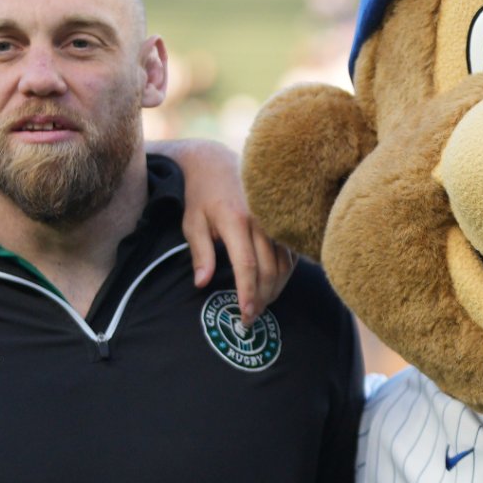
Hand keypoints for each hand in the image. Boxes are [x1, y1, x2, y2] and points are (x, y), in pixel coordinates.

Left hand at [167, 140, 293, 311]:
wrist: (218, 164)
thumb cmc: (202, 197)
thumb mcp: (192, 223)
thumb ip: (200, 254)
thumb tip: (202, 284)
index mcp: (235, 220)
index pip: (247, 265)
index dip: (248, 293)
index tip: (244, 315)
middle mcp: (260, 220)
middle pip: (269, 269)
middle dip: (262, 298)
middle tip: (251, 318)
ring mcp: (275, 220)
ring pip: (284, 264)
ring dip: (275, 289)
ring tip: (261, 306)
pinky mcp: (283, 221)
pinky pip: (290, 254)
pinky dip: (284, 274)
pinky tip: (273, 286)